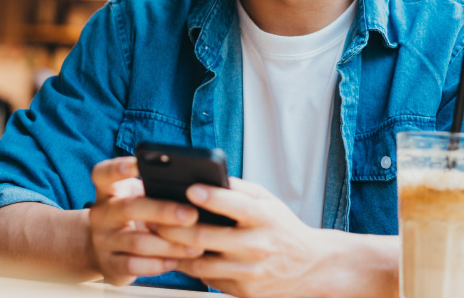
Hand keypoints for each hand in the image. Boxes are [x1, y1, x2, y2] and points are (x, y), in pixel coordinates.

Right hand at [87, 157, 203, 284]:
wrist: (104, 250)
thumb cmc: (133, 216)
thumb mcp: (137, 198)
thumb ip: (155, 190)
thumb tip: (196, 188)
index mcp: (108, 191)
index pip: (103, 174)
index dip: (118, 167)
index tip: (139, 163)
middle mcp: (101, 214)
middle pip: (128, 208)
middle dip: (163, 211)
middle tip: (192, 214)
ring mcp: (102, 241)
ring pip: (137, 242)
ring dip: (170, 244)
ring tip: (196, 246)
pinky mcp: (109, 265)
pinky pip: (134, 266)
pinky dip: (158, 264)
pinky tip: (176, 262)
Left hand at [155, 178, 328, 297]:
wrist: (310, 267)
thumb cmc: (282, 228)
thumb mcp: (268, 201)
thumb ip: (238, 189)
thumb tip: (204, 177)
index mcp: (264, 218)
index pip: (236, 205)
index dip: (211, 197)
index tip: (190, 188)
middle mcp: (257, 246)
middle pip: (204, 237)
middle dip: (172, 226)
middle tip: (153, 216)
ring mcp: (249, 272)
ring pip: (199, 262)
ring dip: (173, 249)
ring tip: (157, 236)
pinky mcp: (243, 291)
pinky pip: (206, 278)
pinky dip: (189, 266)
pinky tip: (177, 254)